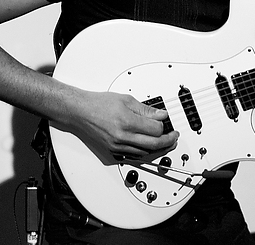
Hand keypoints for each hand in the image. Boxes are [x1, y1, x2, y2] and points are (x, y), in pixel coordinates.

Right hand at [64, 89, 178, 158]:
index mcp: (127, 122)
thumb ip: (146, 110)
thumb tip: (161, 115)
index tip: (166, 121)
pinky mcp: (113, 151)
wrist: (80, 112)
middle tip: (174, 136)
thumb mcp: (126, 100)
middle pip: (153, 144)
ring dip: (158, 149)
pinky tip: (151, 147)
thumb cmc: (99, 104)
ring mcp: (117, 146)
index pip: (155, 129)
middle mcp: (122, 137)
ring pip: (145, 153)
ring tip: (166, 142)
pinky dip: (145, 152)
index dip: (164, 126)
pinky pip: (134, 155)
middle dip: (168, 141)